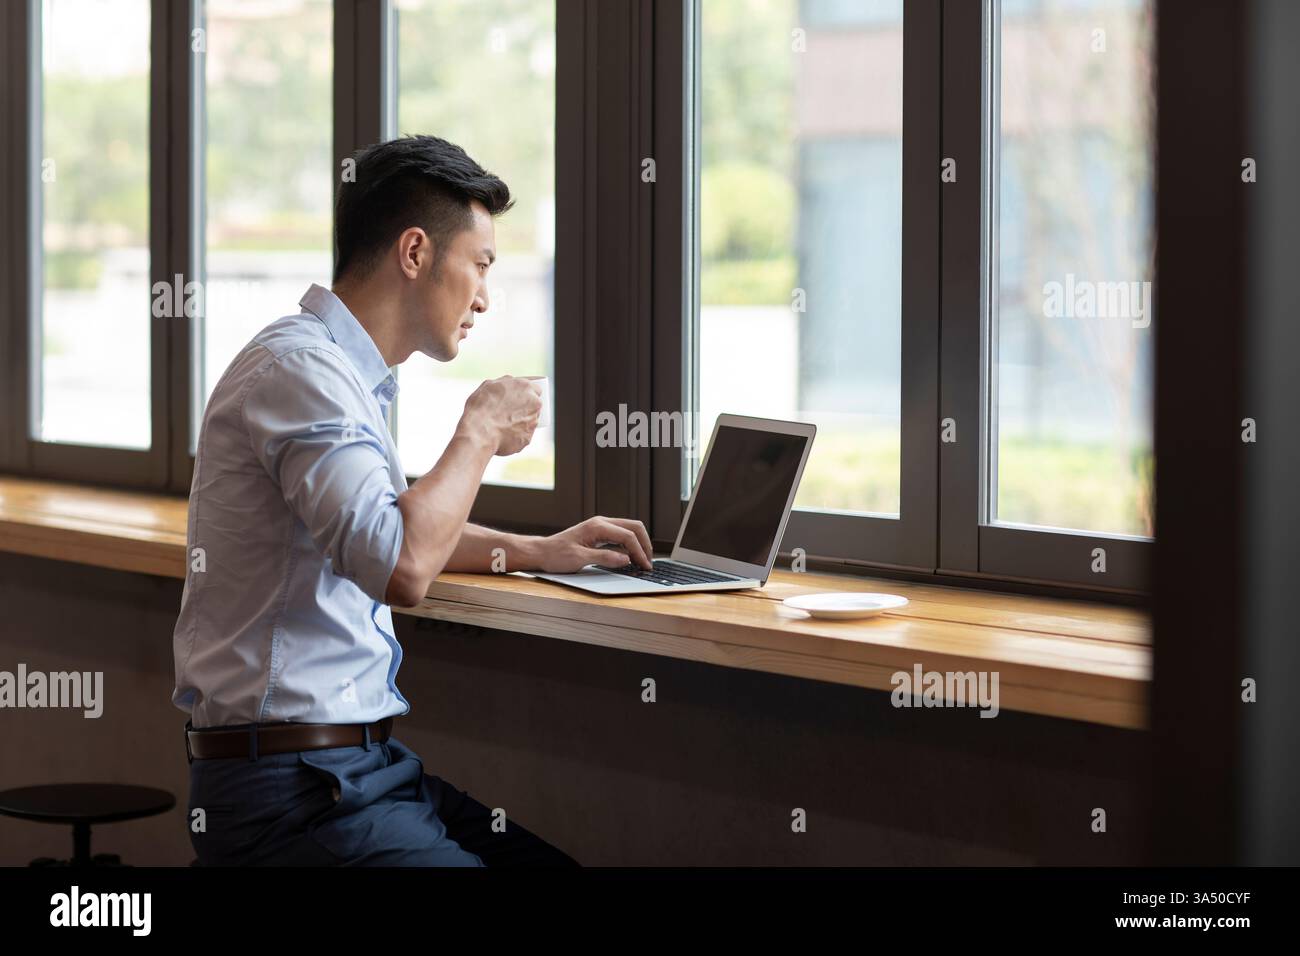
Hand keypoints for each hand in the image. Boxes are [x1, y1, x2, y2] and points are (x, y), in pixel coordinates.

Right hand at [459, 375, 542, 455]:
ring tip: (502, 425)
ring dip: (521, 422)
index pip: (535, 389)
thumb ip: (505, 383)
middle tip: (509, 412)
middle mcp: (535, 403)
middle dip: (525, 408)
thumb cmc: (481, 407)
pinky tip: (502, 435)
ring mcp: (533, 421)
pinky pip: (523, 435)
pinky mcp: (528, 438)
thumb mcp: (489, 385)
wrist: (479, 432)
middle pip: (535, 405)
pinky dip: (515, 435)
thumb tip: (509, 383)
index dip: (527, 394)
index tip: (521, 398)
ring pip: (530, 420)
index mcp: (526, 386)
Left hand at [536, 516, 653, 571]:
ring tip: (642, 561)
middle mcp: (601, 523)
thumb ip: (604, 558)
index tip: (645, 566)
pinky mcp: (599, 534)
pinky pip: (621, 536)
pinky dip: (630, 546)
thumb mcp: (580, 559)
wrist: (541, 552)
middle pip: (634, 527)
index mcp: (597, 526)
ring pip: (629, 530)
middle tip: (648, 562)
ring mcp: (601, 527)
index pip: (628, 536)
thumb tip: (626, 559)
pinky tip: (630, 558)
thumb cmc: (556, 555)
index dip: (639, 552)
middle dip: (644, 544)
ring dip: (638, 544)